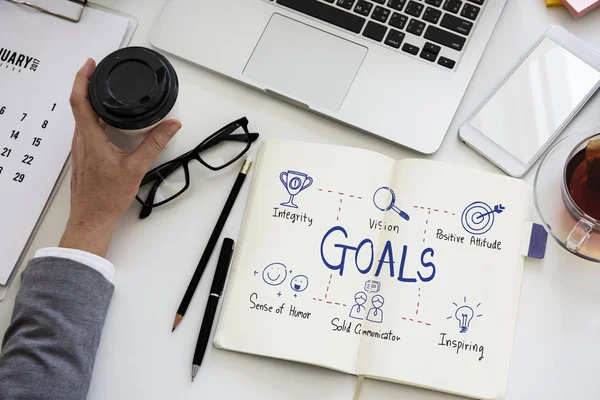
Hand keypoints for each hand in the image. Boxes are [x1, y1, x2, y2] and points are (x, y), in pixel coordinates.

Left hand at [59, 59, 181, 256]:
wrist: (92, 219)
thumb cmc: (107, 198)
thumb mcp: (137, 168)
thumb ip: (155, 143)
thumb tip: (170, 125)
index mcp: (91, 138)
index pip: (79, 100)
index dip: (82, 79)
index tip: (90, 65)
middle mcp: (81, 141)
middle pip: (80, 105)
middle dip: (89, 86)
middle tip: (101, 73)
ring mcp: (80, 149)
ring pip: (83, 118)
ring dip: (92, 103)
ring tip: (108, 94)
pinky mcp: (84, 156)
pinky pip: (86, 130)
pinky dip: (95, 119)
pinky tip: (109, 123)